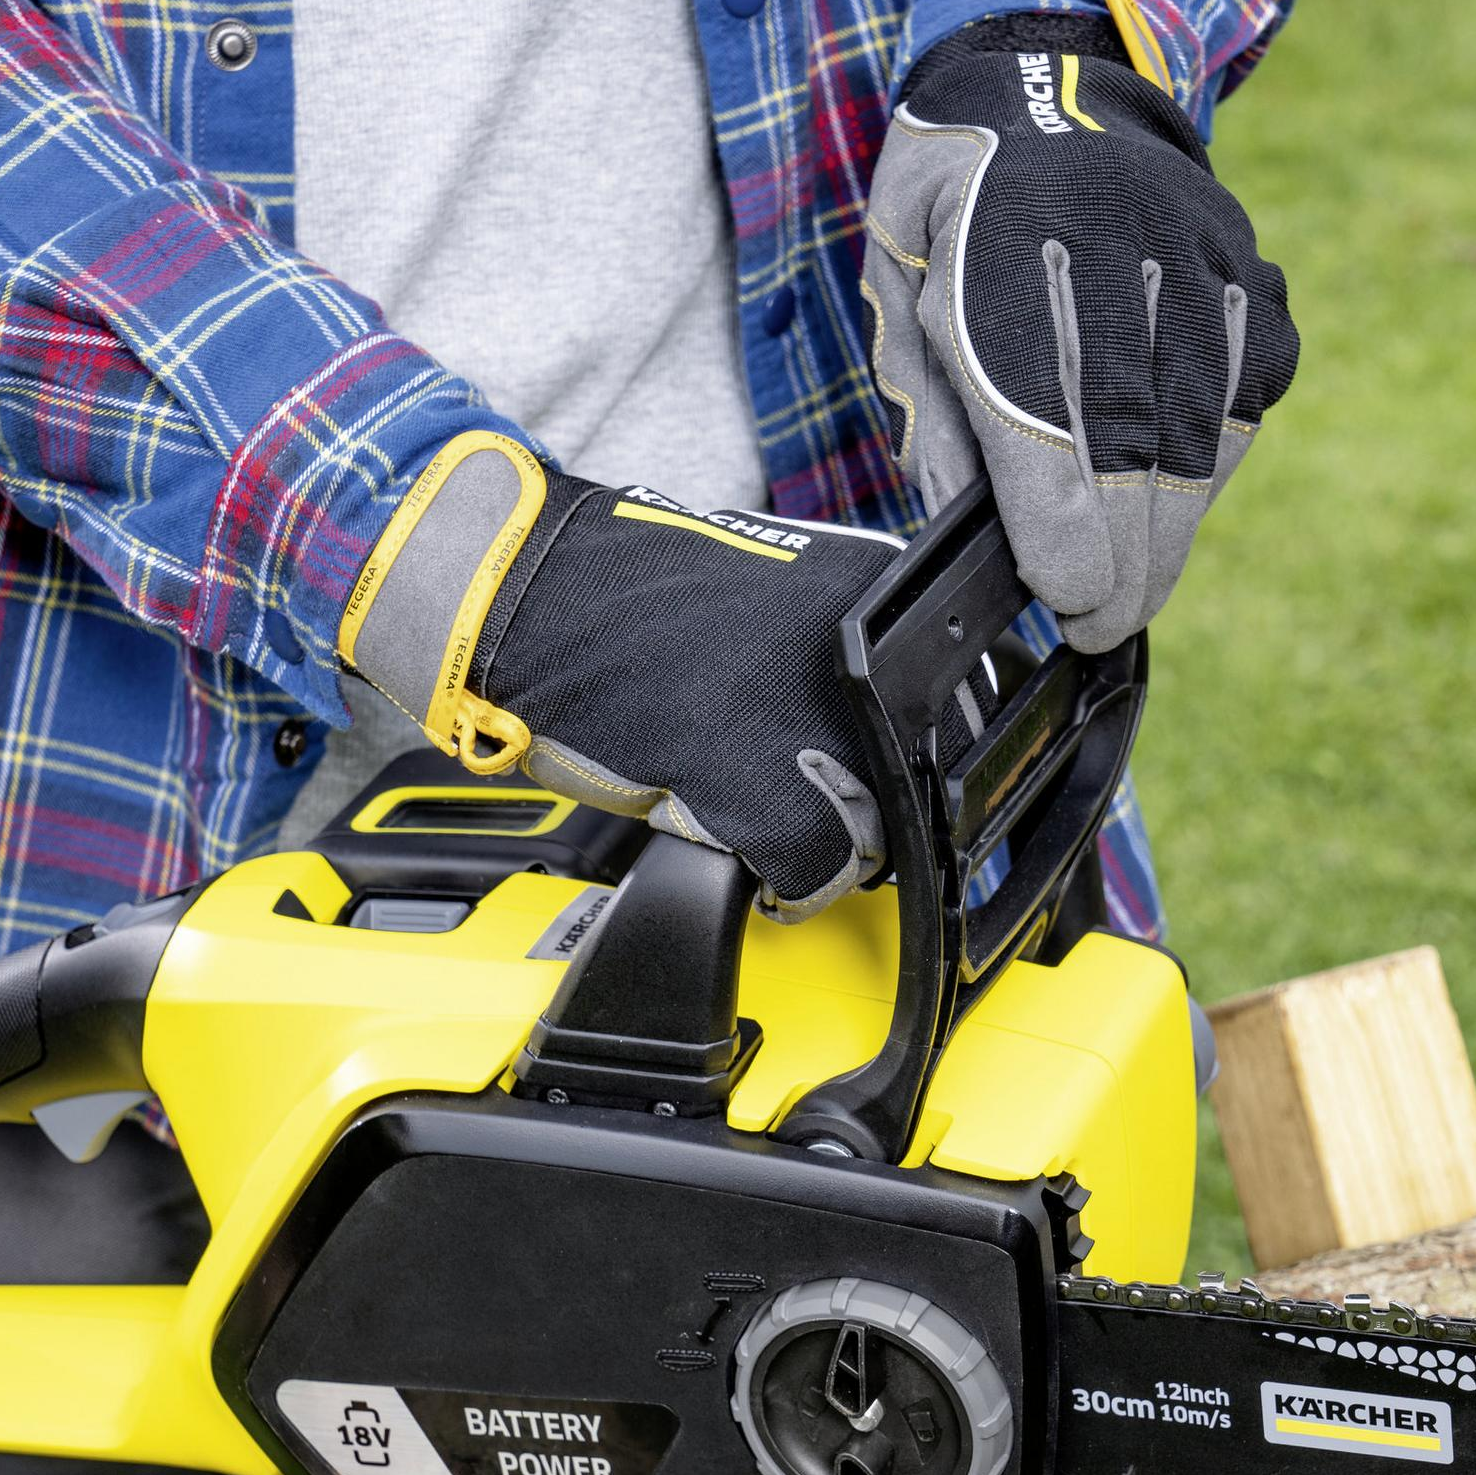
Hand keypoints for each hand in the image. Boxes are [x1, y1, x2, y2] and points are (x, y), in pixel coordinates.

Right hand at [337, 432, 899, 917]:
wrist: (529, 598)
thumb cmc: (631, 606)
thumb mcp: (767, 600)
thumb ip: (836, 657)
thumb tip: (884, 732)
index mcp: (871, 592)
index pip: (947, 715)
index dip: (899, 762)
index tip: (868, 777)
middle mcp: (863, 656)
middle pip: (913, 783)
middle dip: (867, 807)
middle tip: (796, 794)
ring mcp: (819, 723)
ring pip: (871, 838)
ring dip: (824, 844)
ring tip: (750, 808)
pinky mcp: (764, 791)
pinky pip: (810, 873)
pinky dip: (781, 882)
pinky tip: (731, 838)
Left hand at [864, 13, 1298, 651]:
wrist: (1049, 82)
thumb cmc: (955, 213)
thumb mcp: (901, 302)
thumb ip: (937, 420)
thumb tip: (972, 537)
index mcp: (1005, 263)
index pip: (1048, 436)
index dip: (1064, 542)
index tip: (1065, 603)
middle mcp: (1118, 262)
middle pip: (1139, 460)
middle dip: (1123, 568)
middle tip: (1098, 626)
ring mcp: (1203, 271)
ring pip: (1202, 448)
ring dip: (1168, 532)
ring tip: (1131, 580)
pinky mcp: (1256, 286)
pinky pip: (1243, 408)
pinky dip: (1208, 463)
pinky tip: (1166, 481)